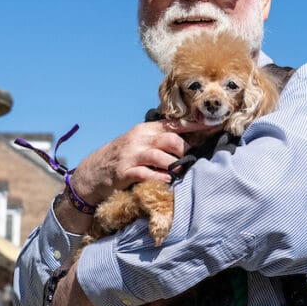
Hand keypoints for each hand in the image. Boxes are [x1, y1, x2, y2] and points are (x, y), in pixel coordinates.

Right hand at [69, 119, 210, 204]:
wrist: (93, 171)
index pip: (174, 124)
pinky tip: (166, 182)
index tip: (213, 124)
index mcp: (146, 129)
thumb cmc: (123, 157)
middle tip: (188, 159)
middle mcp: (139, 139)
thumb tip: (191, 140)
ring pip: (160, 157)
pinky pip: (146, 174)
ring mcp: (131, 155)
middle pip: (170, 139)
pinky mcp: (125, 172)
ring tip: (178, 172)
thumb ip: (160, 140)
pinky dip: (159, 178)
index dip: (195, 124)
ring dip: (174, 166)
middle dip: (184, 150)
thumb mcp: (140, 142)